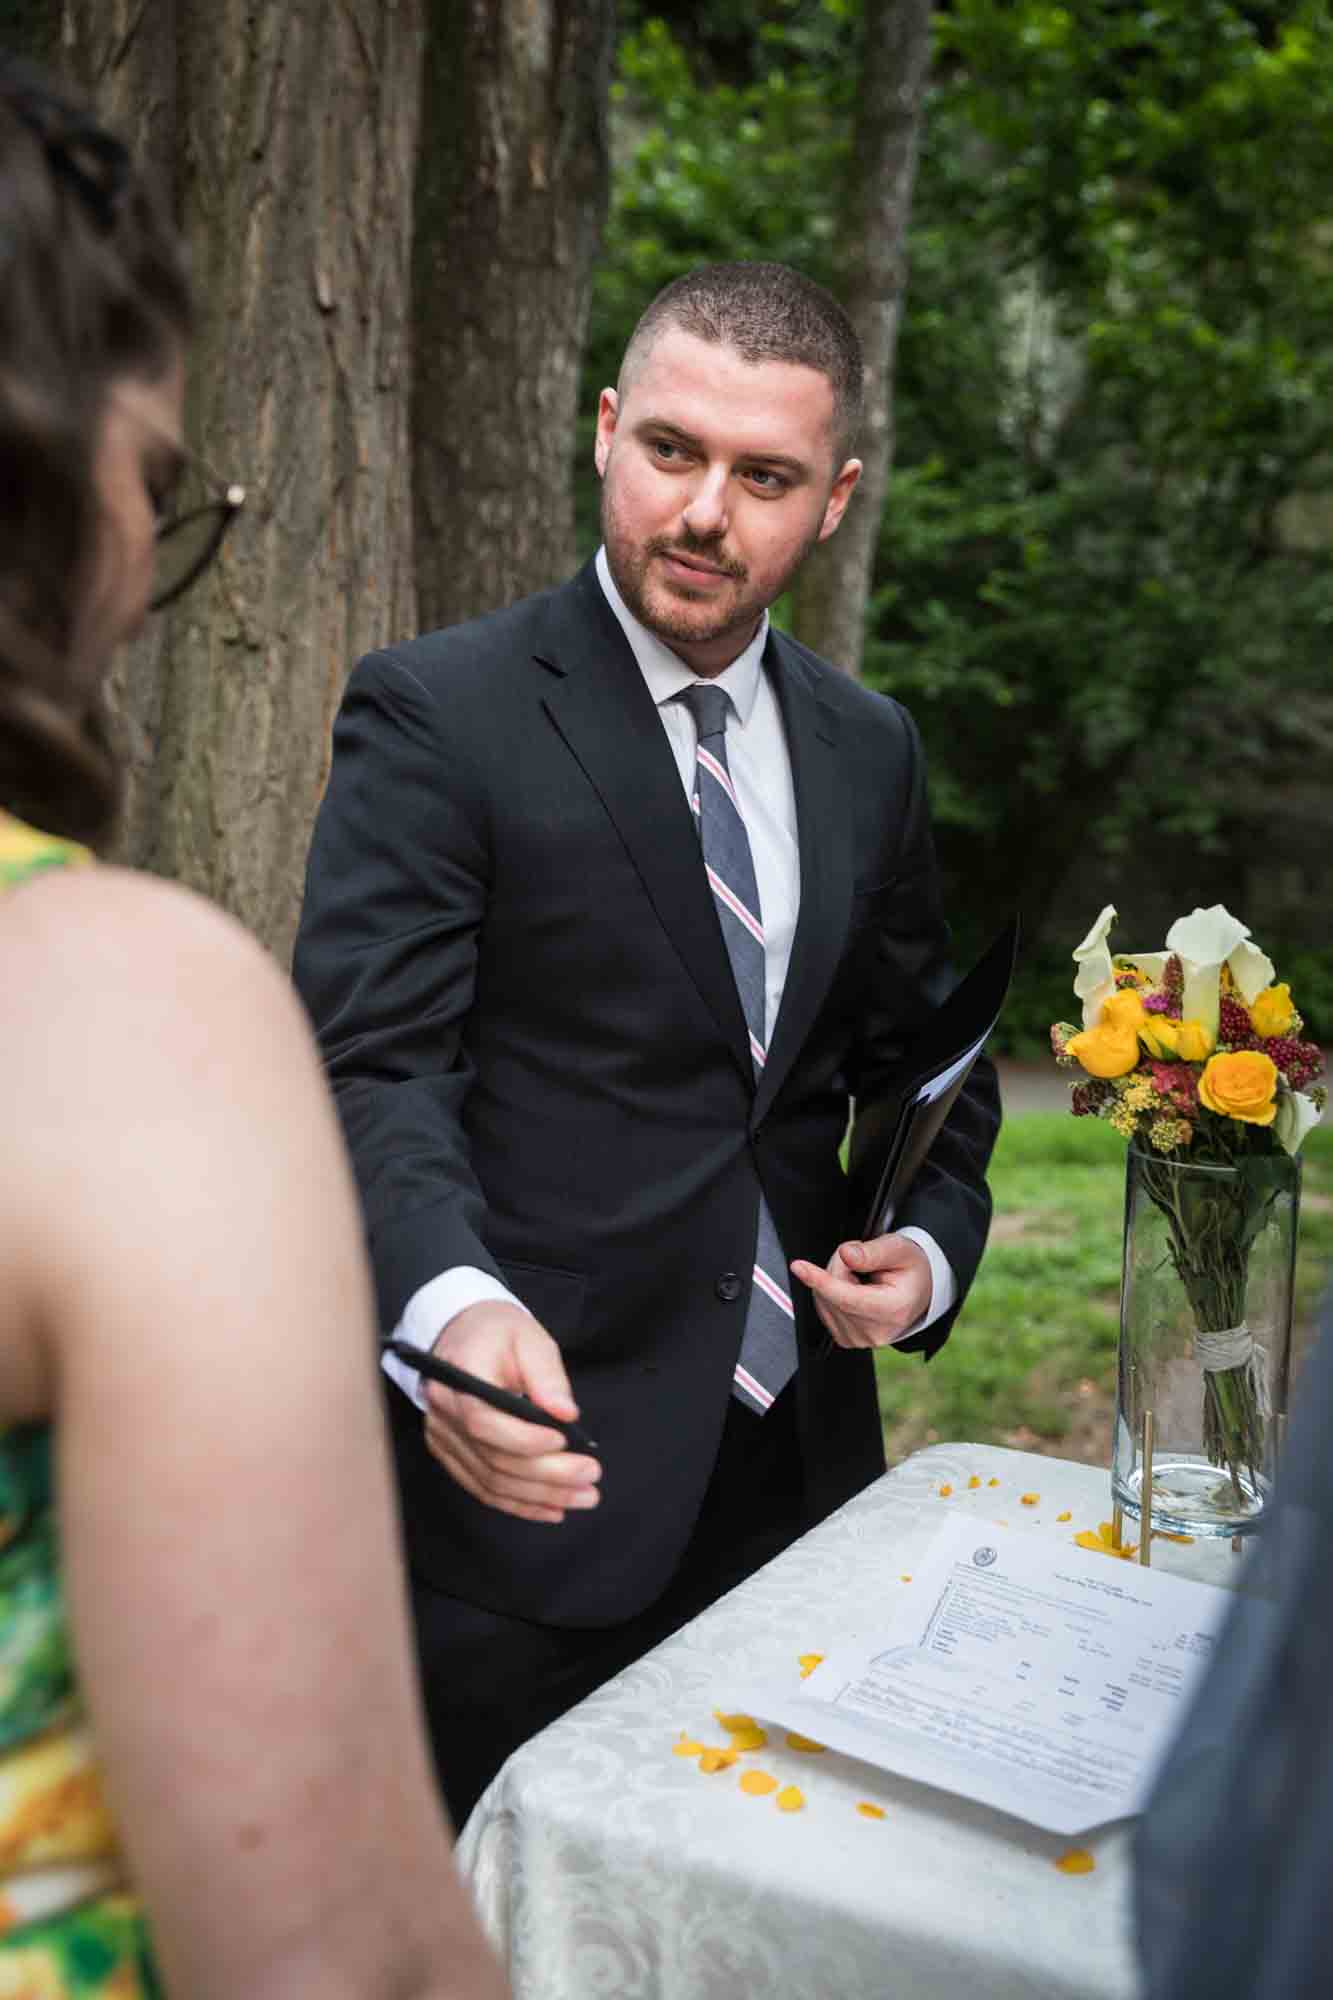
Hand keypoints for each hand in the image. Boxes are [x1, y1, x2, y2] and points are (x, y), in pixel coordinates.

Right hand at [421, 1303, 600, 1523]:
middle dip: (547, 1475)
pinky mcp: (450, 1453)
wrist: (463, 1334)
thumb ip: (547, 1375)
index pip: (484, 1421)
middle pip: (493, 1458)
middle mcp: (443, 1413)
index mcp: (457, 1378)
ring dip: (539, 1496)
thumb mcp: (529, 1338)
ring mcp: (443, 1437)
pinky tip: (552, 1507)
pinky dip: (518, 1503)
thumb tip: (566, 1414)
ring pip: (490, 1480)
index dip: (524, 1439)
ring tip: (582, 1497)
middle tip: (591, 1477)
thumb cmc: (498, 1332)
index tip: (565, 1441)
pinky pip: (483, 1487)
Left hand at [790, 1233, 931, 1350]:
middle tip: (861, 1258)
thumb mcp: (899, 1249)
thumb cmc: (911, 1269)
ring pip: (824, 1300)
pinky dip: (831, 1293)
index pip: (846, 1297)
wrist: (920, 1291)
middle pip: (832, 1293)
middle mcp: (874, 1332)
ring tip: (862, 1275)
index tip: (799, 1267)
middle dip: (838, 1267)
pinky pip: (824, 1309)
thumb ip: (872, 1252)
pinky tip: (853, 1288)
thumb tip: (846, 1255)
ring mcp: (859, 1339)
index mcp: (892, 1310)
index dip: (820, 1280)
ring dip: (835, 1280)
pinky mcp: (846, 1339)